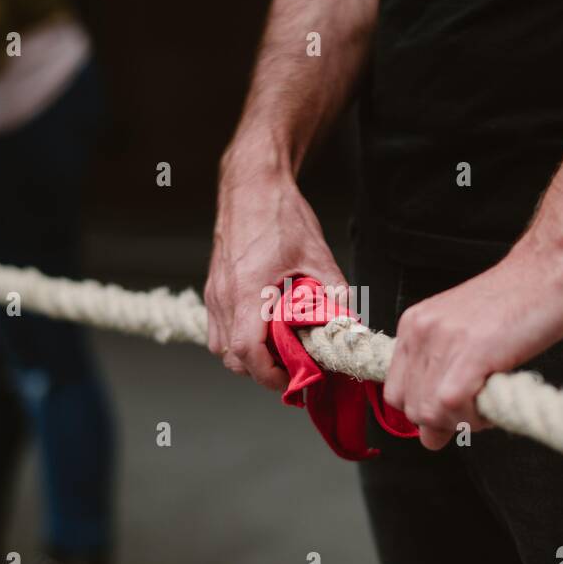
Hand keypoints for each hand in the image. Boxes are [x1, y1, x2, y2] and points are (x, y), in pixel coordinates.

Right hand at [206, 165, 345, 390]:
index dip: (268, 375)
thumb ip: (334, 293)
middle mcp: (223, 295)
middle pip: (231, 356)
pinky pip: (220, 326)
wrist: (251, 184)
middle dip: (261, 369)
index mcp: (246, 290)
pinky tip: (265, 325)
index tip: (292, 379)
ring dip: (248, 355)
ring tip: (279, 347)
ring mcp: (214, 292)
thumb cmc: (280, 214)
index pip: (246, 351)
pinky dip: (240, 336)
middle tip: (293, 365)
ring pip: (221, 344)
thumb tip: (349, 324)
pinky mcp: (213, 287)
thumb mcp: (317, 254)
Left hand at [384, 245, 562, 449]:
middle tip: (477, 410)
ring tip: (489, 403)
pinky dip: (473, 417)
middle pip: (411, 408)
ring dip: (461, 422)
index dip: (426, 412)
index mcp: (414, 326)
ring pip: (428, 412)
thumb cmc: (520, 299)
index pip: (397, 393)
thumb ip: (443, 369)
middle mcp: (420, 331)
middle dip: (444, 422)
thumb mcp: (464, 331)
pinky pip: (451, 403)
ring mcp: (442, 340)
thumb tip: (432, 428)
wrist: (550, 267)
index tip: (454, 412)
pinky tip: (494, 403)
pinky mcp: (470, 350)